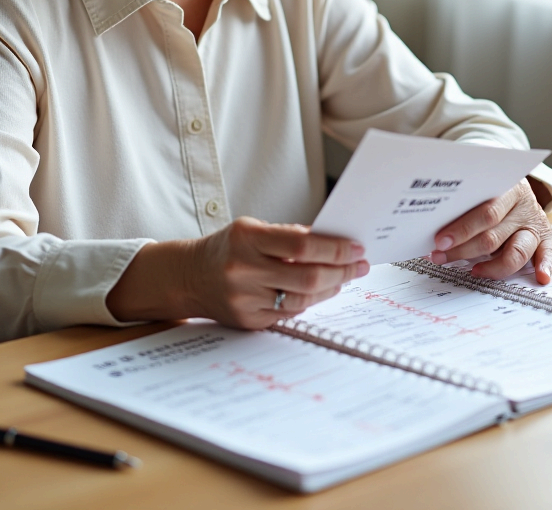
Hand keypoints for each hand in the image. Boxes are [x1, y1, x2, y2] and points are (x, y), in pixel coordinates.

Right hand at [187, 218, 369, 328]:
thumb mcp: (253, 229)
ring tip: (345, 277)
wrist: (190, 276)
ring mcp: (245, 299)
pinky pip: (290, 313)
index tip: (357, 247)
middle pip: (308, 277)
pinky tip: (322, 291)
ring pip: (302, 299)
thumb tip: (334, 242)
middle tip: (361, 265)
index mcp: (247, 238)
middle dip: (342, 271)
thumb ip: (290, 235)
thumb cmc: (228, 247)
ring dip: (331, 288)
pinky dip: (311, 301)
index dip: (335, 248)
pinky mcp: (249, 321)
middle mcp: (244, 270)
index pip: (302, 246)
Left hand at [428, 180, 551, 283]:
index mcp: (506, 187)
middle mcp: (522, 206)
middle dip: (464, 249)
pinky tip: (539, 277)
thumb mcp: (476, 185)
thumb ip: (460, 201)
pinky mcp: (545, 237)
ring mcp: (534, 223)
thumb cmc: (485, 186)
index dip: (461, 229)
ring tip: (473, 272)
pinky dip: (546, 266)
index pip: (485, 212)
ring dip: (492, 267)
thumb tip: (427, 222)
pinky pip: (548, 253)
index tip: (439, 241)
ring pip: (516, 250)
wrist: (512, 175)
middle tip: (441, 256)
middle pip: (494, 235)